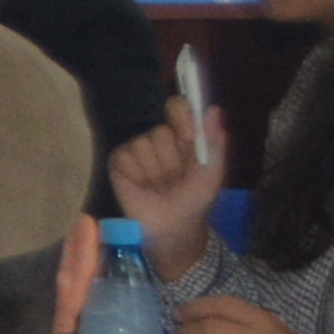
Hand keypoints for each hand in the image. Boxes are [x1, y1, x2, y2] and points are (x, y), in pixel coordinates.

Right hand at [107, 91, 223, 267]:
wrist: (174, 227)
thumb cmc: (195, 200)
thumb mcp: (212, 172)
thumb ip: (213, 141)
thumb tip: (215, 109)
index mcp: (182, 136)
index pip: (177, 106)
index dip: (181, 117)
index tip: (188, 138)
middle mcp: (157, 138)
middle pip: (160, 132)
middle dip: (171, 162)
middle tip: (175, 181)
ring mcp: (136, 148)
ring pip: (143, 146)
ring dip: (155, 173)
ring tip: (159, 188)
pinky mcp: (118, 161)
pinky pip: (126, 158)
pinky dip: (138, 177)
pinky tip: (142, 188)